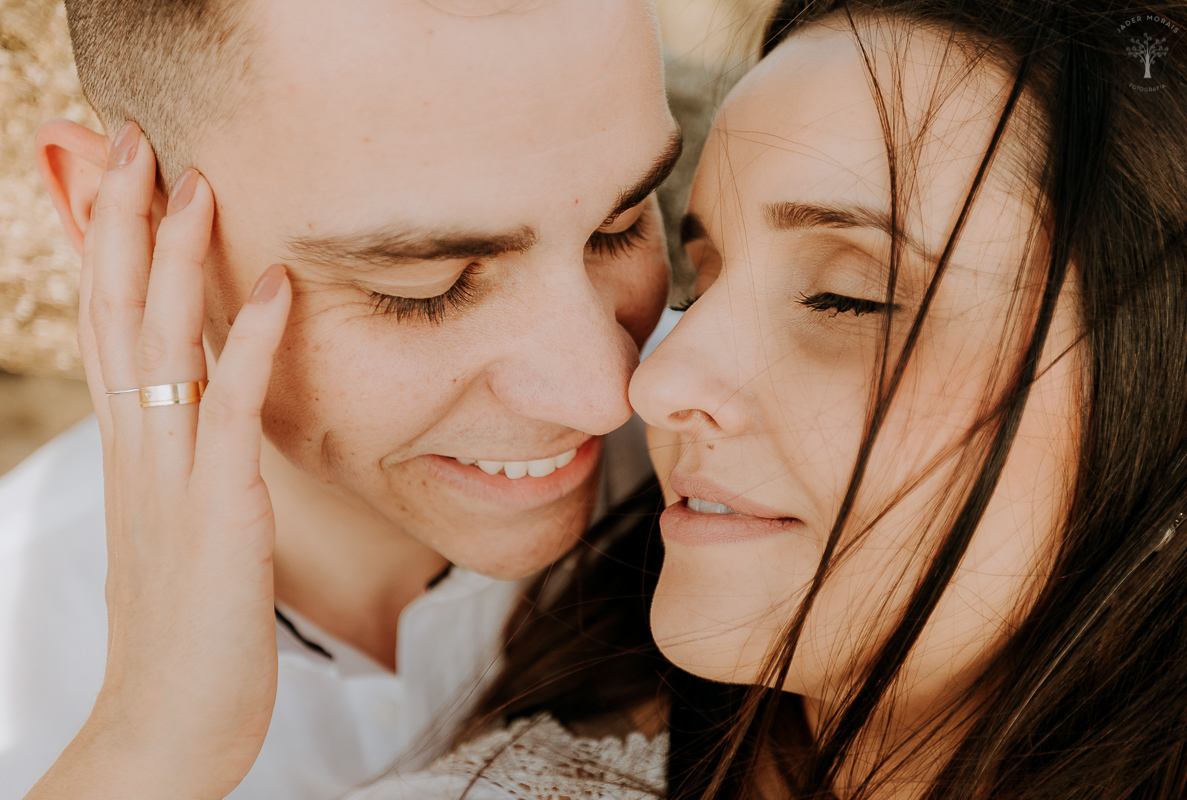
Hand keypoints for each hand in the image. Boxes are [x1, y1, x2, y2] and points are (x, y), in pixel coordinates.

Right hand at [26, 122, 291, 799]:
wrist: (167, 725)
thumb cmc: (186, 630)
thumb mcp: (179, 529)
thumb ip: (189, 468)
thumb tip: (210, 422)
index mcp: (129, 452)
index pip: (111, 327)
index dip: (113, 249)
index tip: (127, 180)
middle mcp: (137, 450)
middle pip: (118, 314)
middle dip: (124, 224)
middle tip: (138, 143)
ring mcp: (171, 475)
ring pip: (162, 344)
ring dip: (176, 259)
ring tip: (194, 181)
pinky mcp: (218, 508)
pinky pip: (231, 407)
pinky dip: (255, 341)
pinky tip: (278, 287)